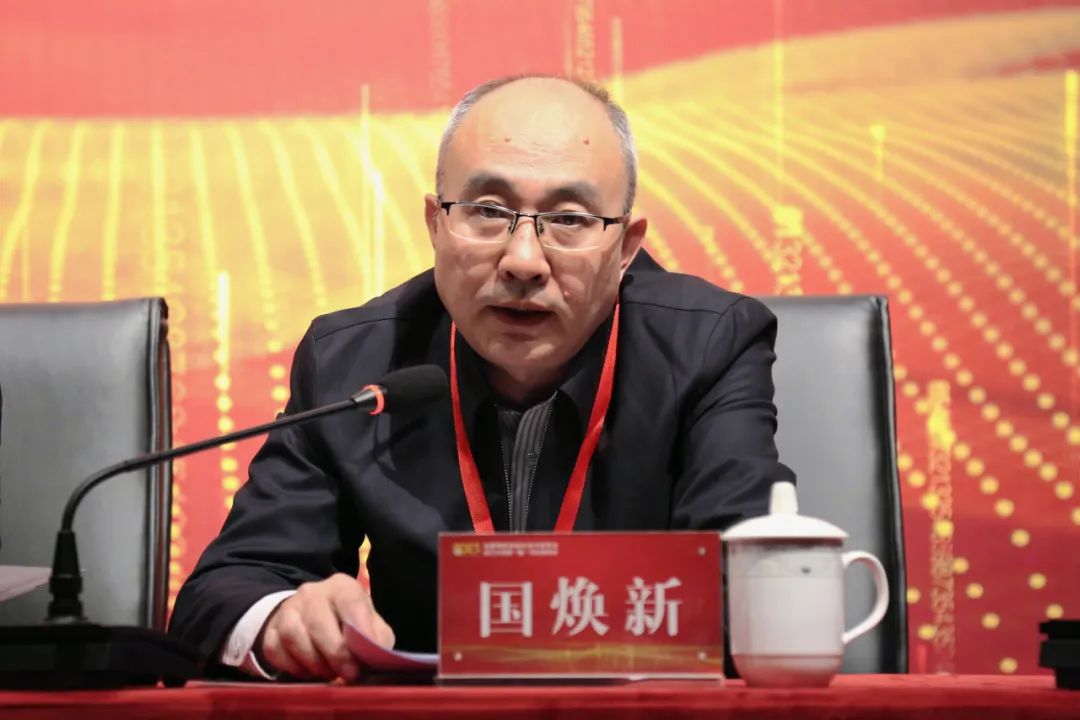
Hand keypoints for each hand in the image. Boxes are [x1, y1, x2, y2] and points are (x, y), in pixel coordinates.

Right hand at [257, 573, 394, 680]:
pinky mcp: (271, 628)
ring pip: (293, 636)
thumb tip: (374, 654)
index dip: (358, 629)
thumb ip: (377, 637)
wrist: (313, 619)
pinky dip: (293, 667)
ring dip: (313, 662)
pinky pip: (275, 650)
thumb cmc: (350, 625)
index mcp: (342, 587)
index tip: (363, 657)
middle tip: (348, 674)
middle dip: (335, 654)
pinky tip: (309, 672)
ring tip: (329, 674)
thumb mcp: (371, 625)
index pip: (350, 601)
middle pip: (318, 622)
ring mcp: (288, 609)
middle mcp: (312, 592)